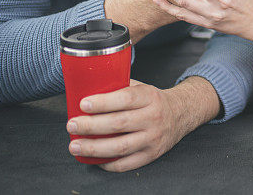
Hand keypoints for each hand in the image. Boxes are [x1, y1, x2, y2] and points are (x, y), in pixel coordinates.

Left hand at [65, 77, 217, 171]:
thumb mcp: (141, 87)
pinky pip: (126, 164)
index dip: (103, 102)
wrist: (180, 114)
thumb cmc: (153, 100)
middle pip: (119, 124)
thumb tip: (87, 88)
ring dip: (94, 148)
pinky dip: (107, 164)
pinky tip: (93, 159)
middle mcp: (154, 118)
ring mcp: (153, 138)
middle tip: (72, 125)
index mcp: (150, 97)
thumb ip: (119, 88)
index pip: (126, 99)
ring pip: (120, 147)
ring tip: (75, 145)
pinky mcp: (151, 155)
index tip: (83, 104)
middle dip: (91, 126)